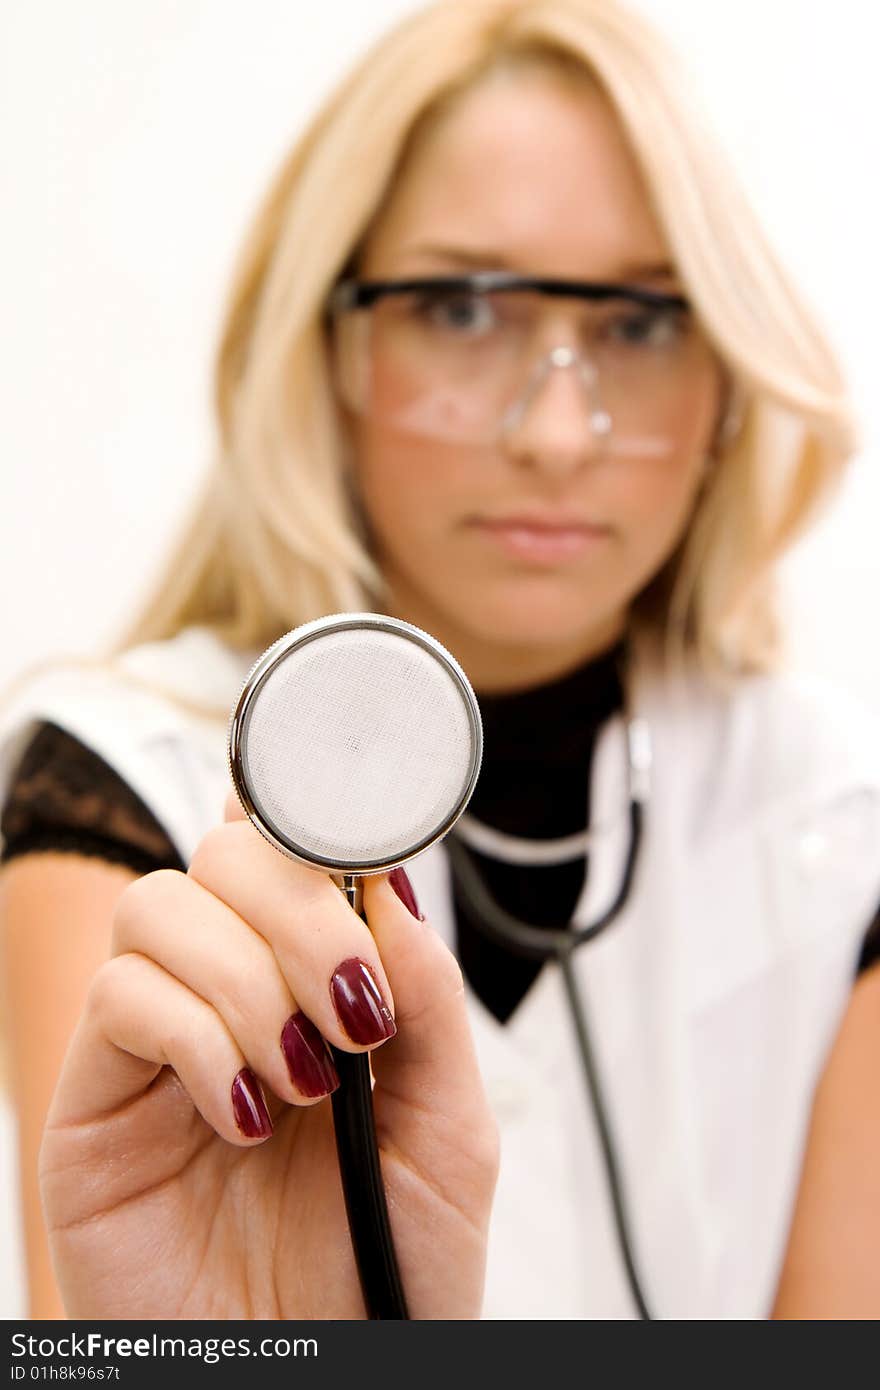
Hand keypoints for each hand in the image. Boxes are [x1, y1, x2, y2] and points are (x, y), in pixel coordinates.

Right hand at [39, 796, 497, 1318]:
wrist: (318, 1380)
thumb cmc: (384, 1266)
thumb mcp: (450, 1131)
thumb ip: (432, 1002)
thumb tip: (393, 884)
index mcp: (310, 984)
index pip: (283, 849)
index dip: (309, 821)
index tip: (361, 853)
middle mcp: (227, 992)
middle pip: (223, 855)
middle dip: (300, 913)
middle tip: (353, 1012)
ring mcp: (156, 1041)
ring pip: (161, 906)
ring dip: (248, 980)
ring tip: (301, 1081)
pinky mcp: (95, 1097)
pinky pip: (121, 997)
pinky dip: (198, 1039)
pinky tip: (244, 1119)